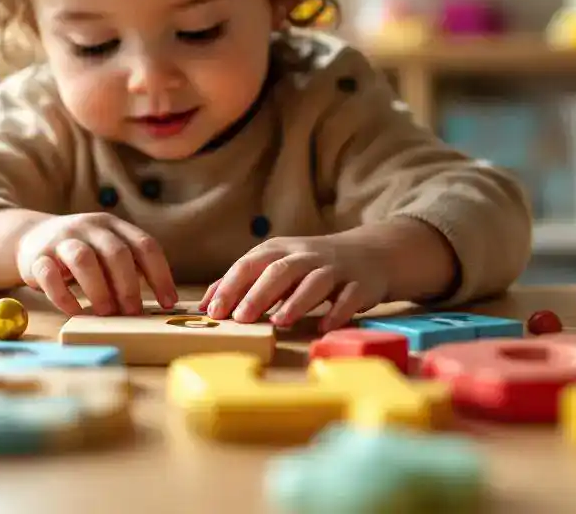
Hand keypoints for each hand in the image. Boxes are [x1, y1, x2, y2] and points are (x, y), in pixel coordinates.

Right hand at [17, 212, 177, 316]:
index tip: (168, 302)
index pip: (145, 245)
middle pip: (115, 252)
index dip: (160, 274)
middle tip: (134, 312)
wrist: (31, 237)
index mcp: (113, 226)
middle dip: (128, 285)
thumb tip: (156, 304)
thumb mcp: (106, 250)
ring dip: (99, 290)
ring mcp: (61, 240)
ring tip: (107, 313)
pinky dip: (64, 297)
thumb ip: (127, 268)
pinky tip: (75, 312)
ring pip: (83, 259)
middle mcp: (89, 227)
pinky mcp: (37, 258)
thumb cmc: (81, 253)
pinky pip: (50, 276)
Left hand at [198, 235, 388, 332]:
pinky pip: (349, 297)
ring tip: (279, 322)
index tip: (214, 311)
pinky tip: (323, 326)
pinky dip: (337, 311)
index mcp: (279, 250)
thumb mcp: (276, 266)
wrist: (370, 253)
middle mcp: (305, 255)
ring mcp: (334, 268)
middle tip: (240, 318)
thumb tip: (205, 304)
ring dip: (296, 301)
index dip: (230, 286)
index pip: (249, 264)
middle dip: (258, 293)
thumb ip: (243, 283)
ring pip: (314, 281)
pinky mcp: (360, 283)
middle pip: (279, 270)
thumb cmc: (311, 265)